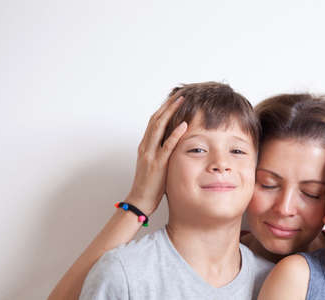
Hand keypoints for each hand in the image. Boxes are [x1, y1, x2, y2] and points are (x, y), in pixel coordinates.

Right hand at [124, 92, 186, 214]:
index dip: (163, 109)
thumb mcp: (154, 163)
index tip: (173, 100)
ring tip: (181, 102)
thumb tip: (171, 142)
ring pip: (159, 128)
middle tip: (179, 95)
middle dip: (168, 106)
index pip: (153, 122)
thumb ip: (160, 151)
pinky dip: (175, 134)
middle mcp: (145, 146)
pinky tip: (184, 125)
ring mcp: (150, 154)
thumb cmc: (149, 184)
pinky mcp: (158, 164)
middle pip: (155, 120)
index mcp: (144, 145)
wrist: (140, 200)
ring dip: (170, 113)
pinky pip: (167, 146)